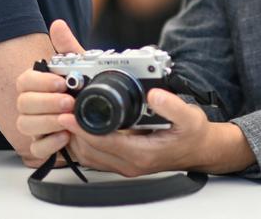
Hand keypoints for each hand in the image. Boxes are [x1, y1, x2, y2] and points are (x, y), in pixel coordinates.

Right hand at [14, 20, 84, 161]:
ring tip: (69, 118)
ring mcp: (36, 125)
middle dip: (46, 102)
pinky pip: (35, 149)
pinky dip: (49, 144)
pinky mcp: (45, 144)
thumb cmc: (85, 90)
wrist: (100, 116)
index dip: (40, 82)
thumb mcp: (82, 68)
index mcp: (39, 84)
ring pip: (25, 125)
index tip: (61, 82)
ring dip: (47, 122)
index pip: (24, 81)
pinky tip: (65, 136)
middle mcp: (33, 104)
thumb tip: (57, 25)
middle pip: (23, 104)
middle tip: (69, 101)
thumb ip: (68, 48)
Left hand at [60, 88, 254, 175]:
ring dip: (75, 138)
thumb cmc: (193, 134)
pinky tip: (81, 127)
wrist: (200, 149)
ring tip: (65, 115)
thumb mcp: (189, 116)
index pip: (104, 142)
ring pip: (89, 156)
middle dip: (72, 132)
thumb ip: (172, 105)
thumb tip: (154, 94)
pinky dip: (84, 143)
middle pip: (90, 151)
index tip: (68, 114)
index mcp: (143, 153)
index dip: (83, 128)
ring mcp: (126, 165)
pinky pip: (96, 157)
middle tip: (60, 110)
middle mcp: (131, 163)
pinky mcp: (124, 162)